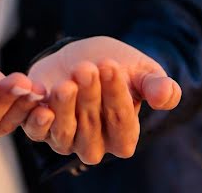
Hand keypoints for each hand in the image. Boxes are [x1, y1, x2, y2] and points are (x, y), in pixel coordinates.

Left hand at [24, 36, 180, 163]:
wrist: (84, 56)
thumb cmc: (119, 68)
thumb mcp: (142, 72)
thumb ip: (156, 86)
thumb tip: (167, 96)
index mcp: (123, 136)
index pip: (122, 126)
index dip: (116, 98)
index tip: (111, 67)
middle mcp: (94, 145)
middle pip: (91, 129)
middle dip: (89, 97)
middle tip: (86, 69)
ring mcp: (65, 139)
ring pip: (63, 134)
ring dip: (63, 109)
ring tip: (66, 83)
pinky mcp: (39, 126)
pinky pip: (35, 130)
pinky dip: (34, 117)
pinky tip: (37, 97)